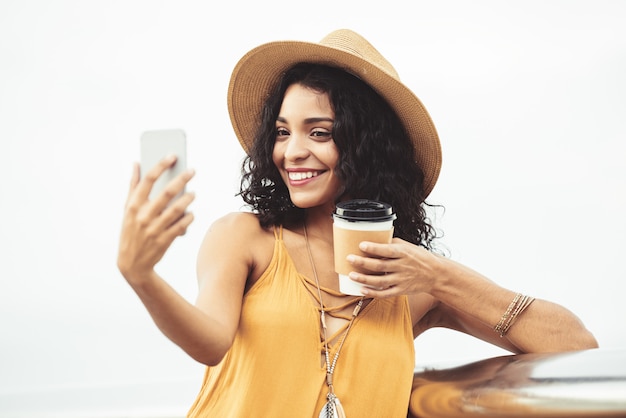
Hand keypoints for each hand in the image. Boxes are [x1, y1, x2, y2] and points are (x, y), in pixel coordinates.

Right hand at [117, 155, 194, 283]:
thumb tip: (136, 163)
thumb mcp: (127, 209)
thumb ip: (133, 186)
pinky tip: (191, 213)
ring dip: (188, 199)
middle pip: (167, 192)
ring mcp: (154, 229)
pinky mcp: (164, 240)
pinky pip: (182, 226)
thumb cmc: (130, 231)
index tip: (173, 156)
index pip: (148, 180)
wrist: (132, 264)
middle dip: (182, 179)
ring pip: (177, 209)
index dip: (161, 165)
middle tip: (192, 171)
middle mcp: (143, 216)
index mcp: (133, 205)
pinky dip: (188, 218)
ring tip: (193, 193)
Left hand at [345, 238, 439, 297]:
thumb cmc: (418, 257)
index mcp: (403, 253)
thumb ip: (391, 244)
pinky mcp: (401, 290)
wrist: (435, 274)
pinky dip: (373, 293)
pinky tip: (362, 290)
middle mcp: (402, 266)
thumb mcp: (408, 246)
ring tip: (351, 275)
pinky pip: (385, 293)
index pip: (387, 250)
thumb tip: (372, 239)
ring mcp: (401, 280)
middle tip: (349, 258)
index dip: (374, 248)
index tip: (361, 244)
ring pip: (380, 281)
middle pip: (380, 266)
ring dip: (364, 279)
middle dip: (363, 262)